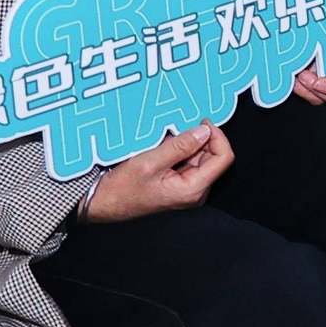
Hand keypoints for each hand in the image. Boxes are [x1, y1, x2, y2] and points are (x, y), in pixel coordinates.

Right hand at [84, 122, 231, 221]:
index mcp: (193, 189)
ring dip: (188, 144)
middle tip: (178, 130)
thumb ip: (180, 146)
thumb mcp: (150, 162)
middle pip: (214, 156)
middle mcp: (195, 191)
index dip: (217, 136)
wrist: (102, 203)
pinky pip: (188, 162)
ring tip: (166, 141)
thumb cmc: (122, 188)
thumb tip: (204, 131)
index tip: (202, 122)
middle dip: (200, 139)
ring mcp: (188, 189)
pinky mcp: (179, 185)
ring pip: (201, 157)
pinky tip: (164, 148)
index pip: (223, 158)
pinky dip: (181, 151)